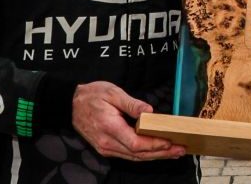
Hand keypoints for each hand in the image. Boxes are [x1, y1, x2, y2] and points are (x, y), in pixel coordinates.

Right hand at [71, 81, 186, 161]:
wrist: (70, 104)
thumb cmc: (92, 95)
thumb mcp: (112, 92)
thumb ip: (132, 103)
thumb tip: (149, 111)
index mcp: (109, 127)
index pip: (135, 143)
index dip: (154, 145)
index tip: (170, 142)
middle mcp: (107, 142)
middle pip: (137, 154)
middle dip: (161, 154)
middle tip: (180, 151)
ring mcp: (105, 148)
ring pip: (133, 157)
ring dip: (154, 156)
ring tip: (173, 153)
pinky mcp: (106, 148)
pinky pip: (127, 155)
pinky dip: (143, 155)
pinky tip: (156, 152)